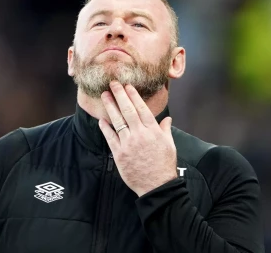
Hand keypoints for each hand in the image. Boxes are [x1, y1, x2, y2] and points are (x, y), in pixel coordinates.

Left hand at [98, 81, 177, 196]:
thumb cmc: (164, 165)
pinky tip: (101, 119)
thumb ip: (165, 130)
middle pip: (128, 111)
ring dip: (110, 107)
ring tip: (104, 95)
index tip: (127, 85)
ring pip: (117, 121)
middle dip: (119, 95)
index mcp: (153, 130)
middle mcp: (140, 134)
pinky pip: (110, 138)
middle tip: (113, 83)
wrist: (156, 186)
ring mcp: (128, 144)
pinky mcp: (119, 154)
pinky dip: (105, 128)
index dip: (133, 95)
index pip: (141, 108)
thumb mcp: (169, 145)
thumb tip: (167, 119)